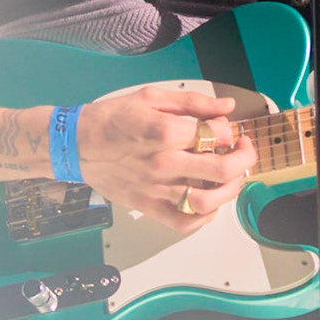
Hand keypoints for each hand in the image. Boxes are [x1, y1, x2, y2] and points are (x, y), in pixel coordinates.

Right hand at [74, 86, 258, 231]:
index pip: (219, 135)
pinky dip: (203, 218)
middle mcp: (164, 163)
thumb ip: (192, 102)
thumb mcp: (151, 97)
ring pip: (208, 201)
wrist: (76, 143)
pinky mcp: (147, 206)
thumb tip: (225, 107)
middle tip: (243, 152)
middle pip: (222, 170)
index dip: (231, 132)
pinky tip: (208, 203)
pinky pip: (184, 222)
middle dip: (243, 160)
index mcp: (166, 131)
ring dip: (229, 190)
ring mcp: (156, 189)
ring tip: (230, 178)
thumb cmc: (112, 118)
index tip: (227, 130)